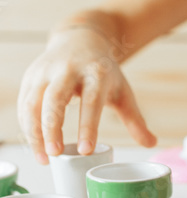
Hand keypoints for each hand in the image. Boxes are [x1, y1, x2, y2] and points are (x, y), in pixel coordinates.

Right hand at [17, 27, 156, 164]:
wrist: (81, 39)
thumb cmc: (103, 72)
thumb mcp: (122, 92)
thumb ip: (135, 119)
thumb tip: (151, 143)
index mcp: (96, 73)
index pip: (91, 101)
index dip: (88, 126)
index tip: (85, 150)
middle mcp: (68, 69)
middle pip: (55, 99)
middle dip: (52, 127)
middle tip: (54, 154)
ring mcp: (46, 71)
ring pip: (33, 102)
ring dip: (34, 131)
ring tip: (43, 158)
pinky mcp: (32, 76)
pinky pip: (25, 103)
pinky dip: (27, 125)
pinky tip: (35, 144)